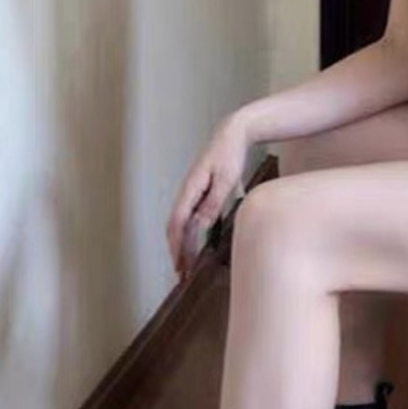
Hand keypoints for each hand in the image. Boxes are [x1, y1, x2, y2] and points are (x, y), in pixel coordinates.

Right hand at [166, 114, 251, 283]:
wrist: (232, 134)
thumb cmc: (229, 154)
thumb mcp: (225, 179)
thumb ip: (212, 202)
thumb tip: (199, 225)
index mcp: (190, 189)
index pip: (177, 222)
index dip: (176, 245)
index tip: (179, 265)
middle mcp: (186, 192)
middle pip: (175, 227)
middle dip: (177, 251)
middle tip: (181, 274)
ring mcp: (191, 193)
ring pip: (181, 224)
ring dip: (182, 245)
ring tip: (186, 266)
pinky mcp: (198, 193)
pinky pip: (189, 217)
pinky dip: (189, 235)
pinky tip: (195, 246)